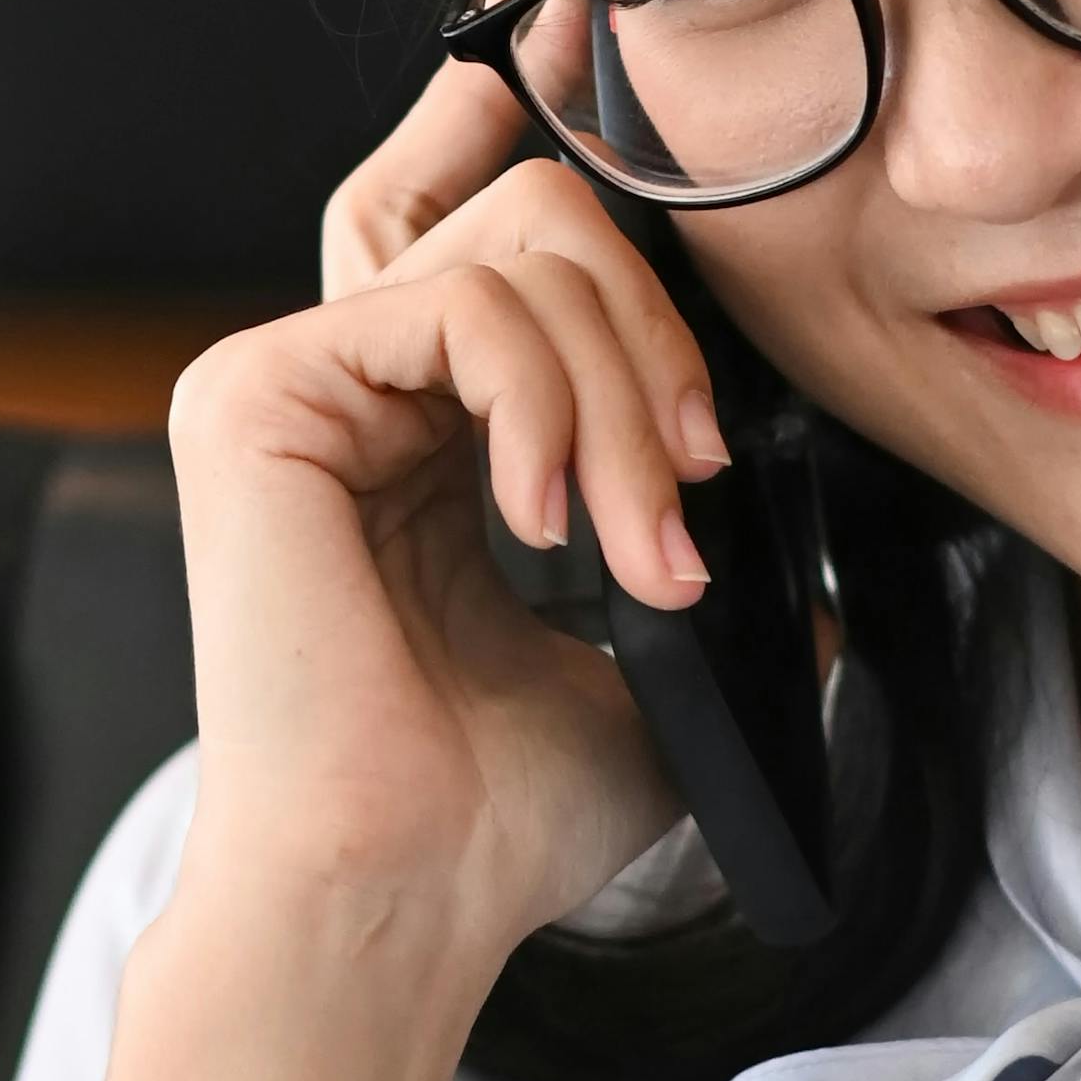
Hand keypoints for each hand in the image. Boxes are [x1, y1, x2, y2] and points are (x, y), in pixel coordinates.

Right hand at [79, 59, 731, 1080]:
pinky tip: (549, 520)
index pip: (507, 228)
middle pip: (539, 212)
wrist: (405, 896)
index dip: (597, 184)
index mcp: (421, 424)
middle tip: (699, 480)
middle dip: (657, 336)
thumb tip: (826, 592)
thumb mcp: (646, 667)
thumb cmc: (496, 813)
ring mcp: (291, 377)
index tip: (676, 247)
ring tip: (643, 549)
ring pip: (521, 252)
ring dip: (623, 403)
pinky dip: (548, 402)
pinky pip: (459, 306)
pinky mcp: (254, 394)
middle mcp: (348, 382)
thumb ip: (703, 578)